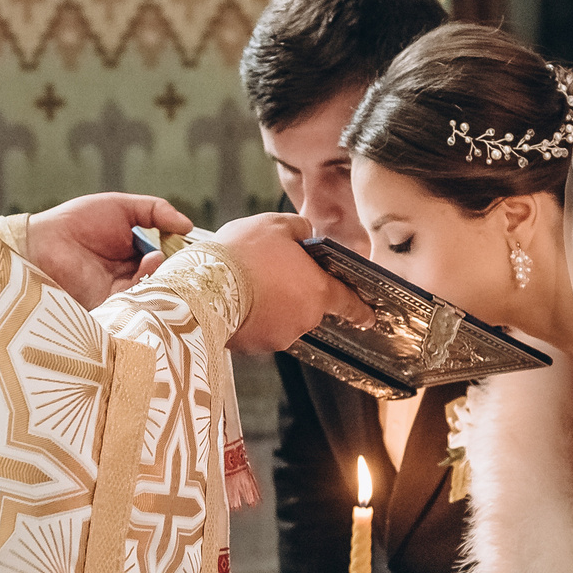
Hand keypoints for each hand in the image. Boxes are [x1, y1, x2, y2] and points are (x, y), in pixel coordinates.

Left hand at [27, 193, 193, 308]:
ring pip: (154, 288)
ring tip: (159, 257)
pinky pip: (137, 301)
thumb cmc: (77, 221)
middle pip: (163, 274)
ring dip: (162, 273)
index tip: (194, 245)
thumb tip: (187, 225)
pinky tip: (148, 267)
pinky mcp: (111, 305)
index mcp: (133, 251)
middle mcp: (129, 272)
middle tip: (185, 257)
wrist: (43, 243)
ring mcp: (120, 290)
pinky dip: (148, 285)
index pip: (166, 254)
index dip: (180, 251)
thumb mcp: (121, 206)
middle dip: (176, 266)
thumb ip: (155, 211)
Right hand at [215, 214, 372, 353]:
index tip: (368, 316)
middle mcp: (304, 319)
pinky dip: (253, 319)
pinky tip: (237, 301)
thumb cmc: (243, 254)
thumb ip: (300, 229)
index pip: (348, 302)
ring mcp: (279, 336)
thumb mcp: (275, 225)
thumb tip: (307, 234)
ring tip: (248, 285)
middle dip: (295, 293)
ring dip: (273, 307)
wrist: (203, 287)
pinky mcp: (255, 347)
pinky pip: (260, 331)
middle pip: (308, 307)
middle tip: (271, 274)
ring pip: (283, 319)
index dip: (359, 309)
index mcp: (318, 291)